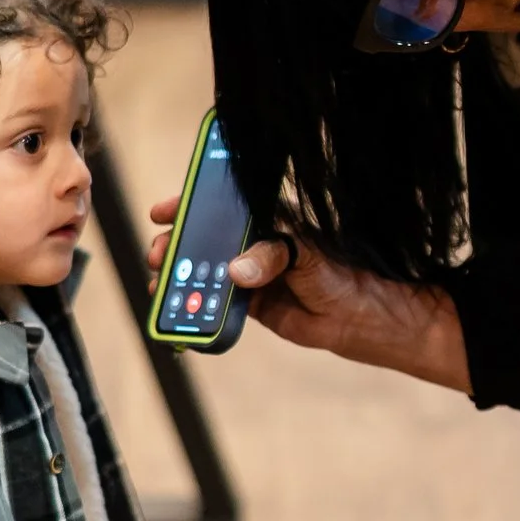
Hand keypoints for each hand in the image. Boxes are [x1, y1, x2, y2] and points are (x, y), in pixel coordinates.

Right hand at [145, 198, 471, 392]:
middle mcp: (254, 245)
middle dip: (175, 244)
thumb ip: (271, 257)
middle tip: (158, 254)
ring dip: (180, 277)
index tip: (163, 211)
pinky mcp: (251, 305)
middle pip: (204, 239)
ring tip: (161, 285)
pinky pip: (216, 303)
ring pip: (205, 272)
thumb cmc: (340, 272)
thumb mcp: (306, 254)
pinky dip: (197, 307)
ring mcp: (250, 275)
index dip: (189, 204)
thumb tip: (236, 272)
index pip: (221, 205)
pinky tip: (180, 311)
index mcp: (266, 221)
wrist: (361, 316)